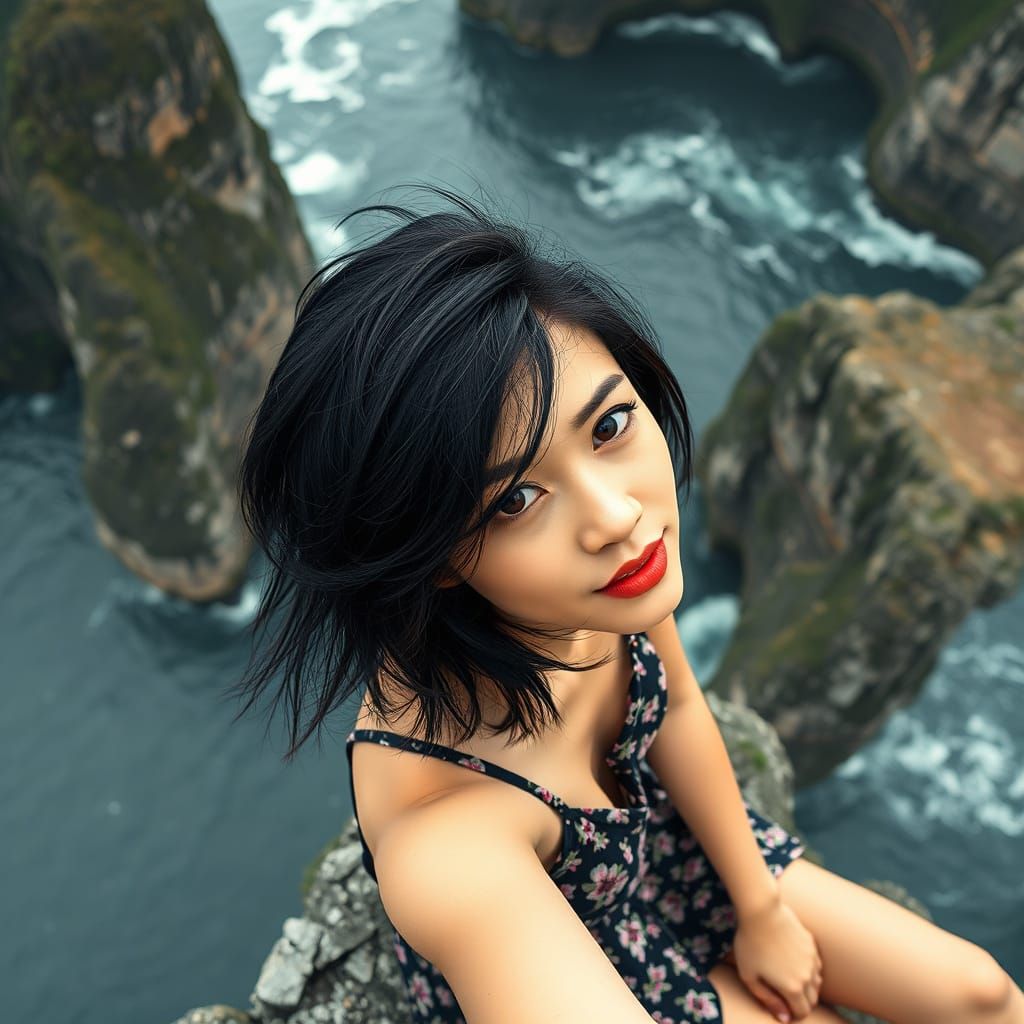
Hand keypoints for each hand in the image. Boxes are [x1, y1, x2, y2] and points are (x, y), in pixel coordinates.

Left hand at [730, 897, 822, 1020]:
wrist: (760, 911)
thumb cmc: (750, 944)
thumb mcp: (749, 976)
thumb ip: (767, 1000)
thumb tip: (785, 1018)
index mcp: (793, 988)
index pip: (803, 1012)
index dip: (793, 1015)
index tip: (783, 1009)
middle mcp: (808, 976)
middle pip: (812, 1000)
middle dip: (801, 1003)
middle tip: (784, 994)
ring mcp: (812, 958)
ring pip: (817, 982)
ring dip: (807, 986)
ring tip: (788, 977)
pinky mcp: (811, 943)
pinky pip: (815, 963)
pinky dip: (808, 968)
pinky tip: (793, 960)